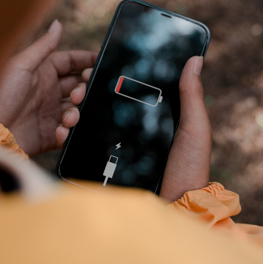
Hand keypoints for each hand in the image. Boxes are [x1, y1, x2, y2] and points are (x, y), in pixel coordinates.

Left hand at [0, 20, 97, 156]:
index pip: (70, 62)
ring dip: (77, 111)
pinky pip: (68, 132)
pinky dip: (68, 132)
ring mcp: (49, 113)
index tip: (100, 61)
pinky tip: (60, 130)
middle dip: (84, 87)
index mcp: (42, 73)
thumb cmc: (0, 94)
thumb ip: (44, 45)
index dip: (85, 61)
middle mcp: (47, 92)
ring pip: (76, 109)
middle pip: (77, 85)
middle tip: (80, 92)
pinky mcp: (49, 134)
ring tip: (68, 116)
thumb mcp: (22, 65)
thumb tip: (58, 23)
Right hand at [68, 55, 211, 201]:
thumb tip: (195, 57)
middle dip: (87, 90)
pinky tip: (66, 127)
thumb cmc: (190, 167)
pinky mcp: (106, 162)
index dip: (111, 74)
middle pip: (105, 102)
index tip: (97, 63)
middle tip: (80, 85)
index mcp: (153, 115)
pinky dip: (74, 135)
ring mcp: (118, 145)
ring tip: (73, 102)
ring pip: (91, 121)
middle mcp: (133, 128)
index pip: (128, 88)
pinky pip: (87, 145)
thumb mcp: (194, 127)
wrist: (175, 206)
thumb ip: (192, 95)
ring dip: (76, 110)